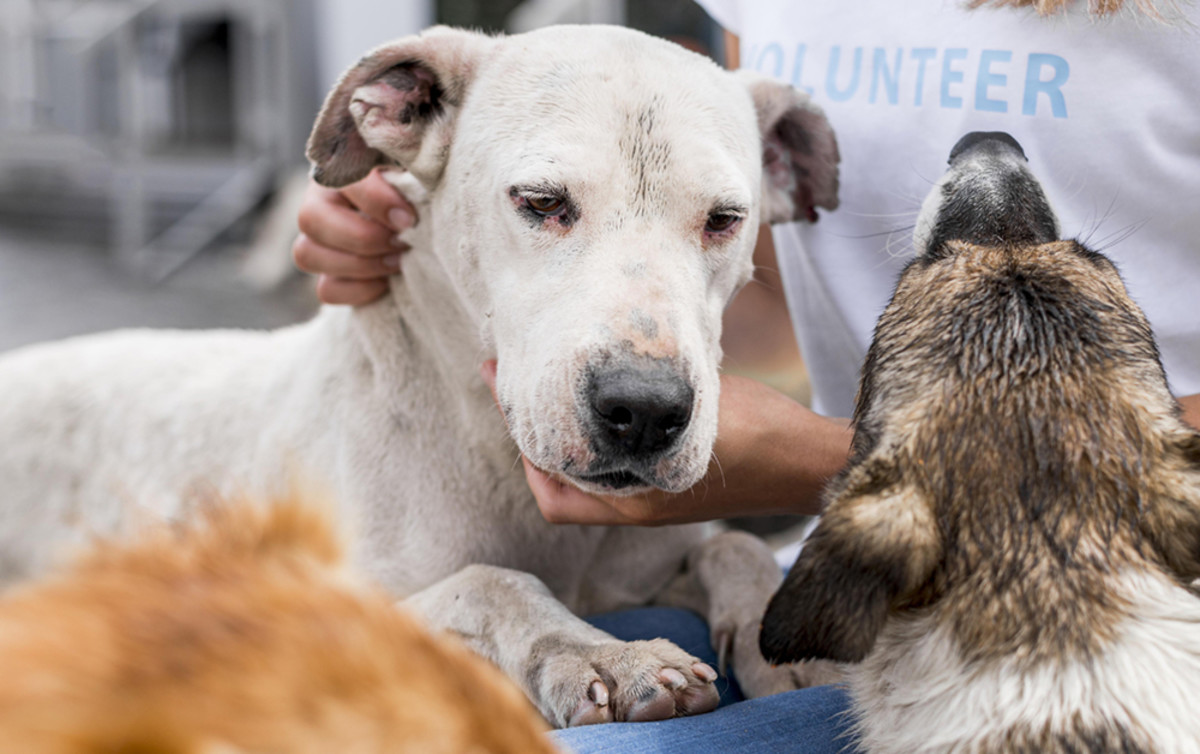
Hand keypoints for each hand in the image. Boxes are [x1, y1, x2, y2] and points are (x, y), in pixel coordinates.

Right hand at [293, 168, 417, 304]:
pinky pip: (326, 290)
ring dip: (360, 265)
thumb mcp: (415, 165)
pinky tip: (388, 282)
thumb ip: (407, 152)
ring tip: (397, 261)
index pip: (337, 177)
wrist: (424, 221)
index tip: (408, 219)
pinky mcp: (329, 275)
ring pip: (307, 255)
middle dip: (362, 237)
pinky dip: (359, 290)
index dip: (373, 201)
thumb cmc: (420, 187)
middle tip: (402, 242)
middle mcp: (320, 201)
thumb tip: (406, 169)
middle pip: (309, 219)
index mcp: (340, 166)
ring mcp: (318, 241)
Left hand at [479, 361, 851, 525]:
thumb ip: (637, 403)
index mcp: (632, 501)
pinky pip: (610, 470)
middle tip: (511, 382)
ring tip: (546, 384)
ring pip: (582, 477)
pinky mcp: (667, 488)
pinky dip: (592, 441)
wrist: (804, 461)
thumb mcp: (689, 409)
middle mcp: (634, 509)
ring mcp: (650, 502)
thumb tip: (588, 376)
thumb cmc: (755, 432)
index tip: (503, 386)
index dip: (519, 436)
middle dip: (530, 435)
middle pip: (555, 484)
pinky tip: (596, 401)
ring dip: (561, 437)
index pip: (548, 485)